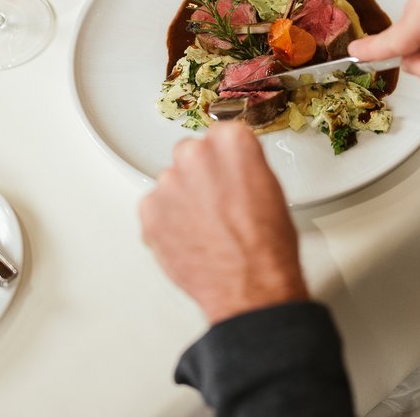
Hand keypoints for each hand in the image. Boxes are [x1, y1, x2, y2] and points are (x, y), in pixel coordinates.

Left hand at [139, 121, 308, 324]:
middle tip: (217, 200)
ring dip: (183, 196)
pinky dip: (167, 219)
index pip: (221, 133)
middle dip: (200, 173)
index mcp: (231, 142)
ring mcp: (169, 182)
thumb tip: (232, 165)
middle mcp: (196, 155)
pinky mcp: (149, 210)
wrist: (250, 286)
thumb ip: (243, 164)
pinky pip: (154, 205)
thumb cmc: (267, 243)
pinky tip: (190, 235)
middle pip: (191, 153)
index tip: (227, 168)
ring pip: (172, 180)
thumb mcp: (270, 186)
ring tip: (205, 224)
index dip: (225, 156)